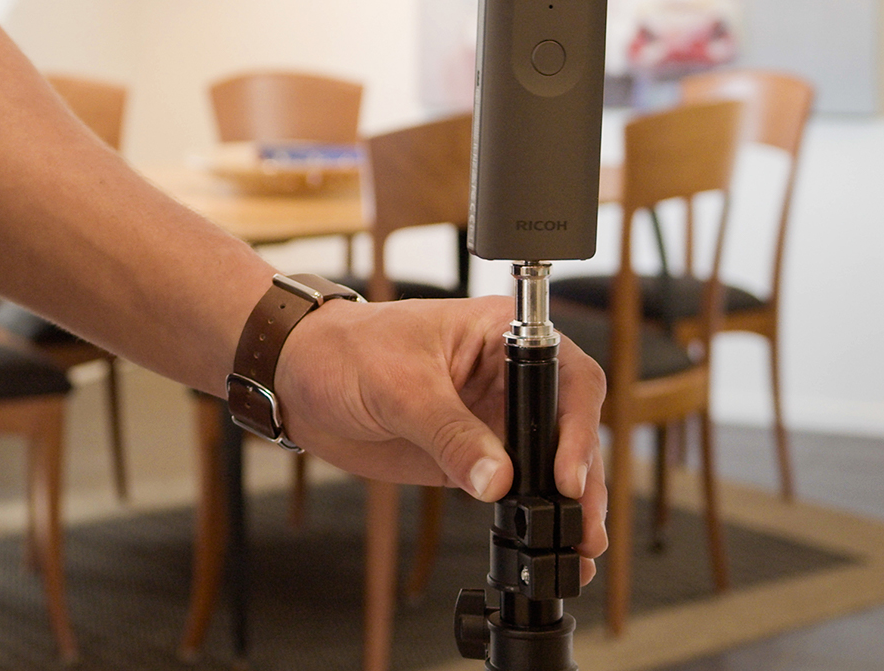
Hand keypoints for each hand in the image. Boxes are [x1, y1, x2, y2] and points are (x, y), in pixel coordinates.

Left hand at [274, 295, 609, 582]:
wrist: (300, 378)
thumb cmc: (345, 350)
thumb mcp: (400, 386)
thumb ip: (449, 433)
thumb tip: (497, 481)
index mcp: (502, 335)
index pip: (564, 375)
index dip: (575, 425)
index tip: (566, 474)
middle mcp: (508, 377)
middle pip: (569, 426)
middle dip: (583, 478)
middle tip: (583, 526)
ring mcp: (494, 419)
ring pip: (551, 464)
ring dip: (569, 507)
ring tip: (579, 549)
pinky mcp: (475, 455)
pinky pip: (517, 489)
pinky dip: (534, 518)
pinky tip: (546, 548)